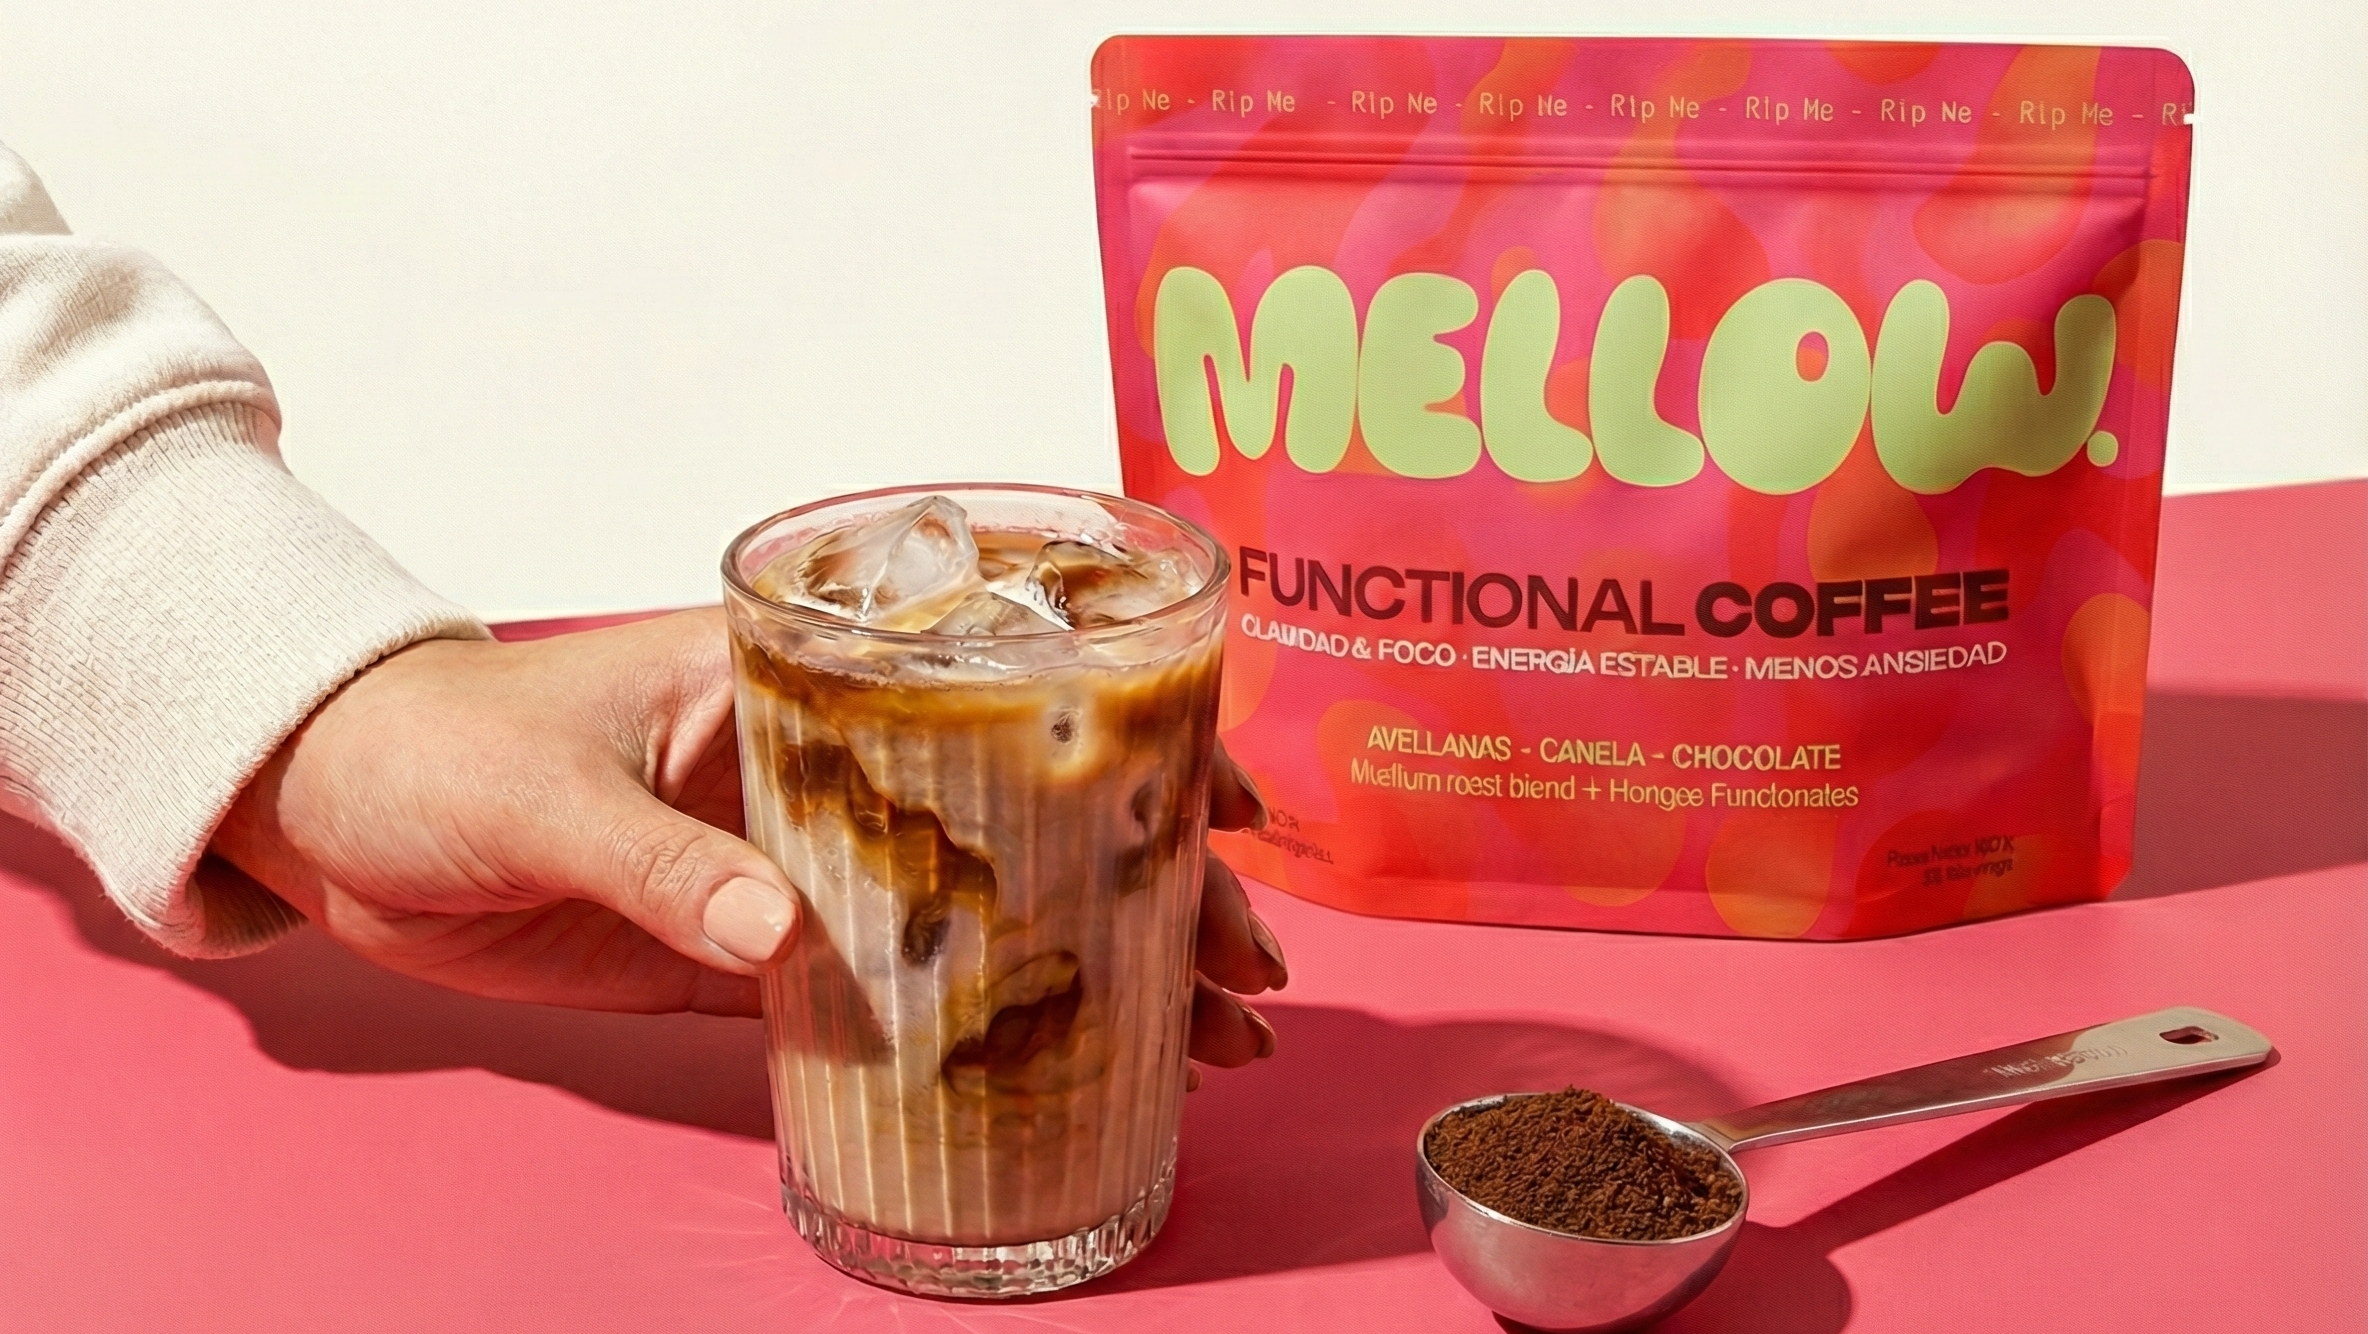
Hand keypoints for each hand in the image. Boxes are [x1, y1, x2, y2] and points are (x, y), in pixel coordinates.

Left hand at [209, 609, 1287, 1072]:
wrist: (327, 811)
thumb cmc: (432, 745)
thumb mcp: (543, 791)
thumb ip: (659, 863)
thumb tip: (786, 934)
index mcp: (795, 678)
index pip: (999, 691)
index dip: (1129, 736)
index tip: (1226, 797)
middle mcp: (832, 767)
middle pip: (1030, 816)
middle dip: (1152, 883)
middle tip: (1250, 967)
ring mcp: (807, 863)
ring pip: (988, 911)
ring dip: (1099, 968)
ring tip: (1211, 1035)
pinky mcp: (758, 954)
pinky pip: (894, 999)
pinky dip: (983, 1034)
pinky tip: (1073, 1071)